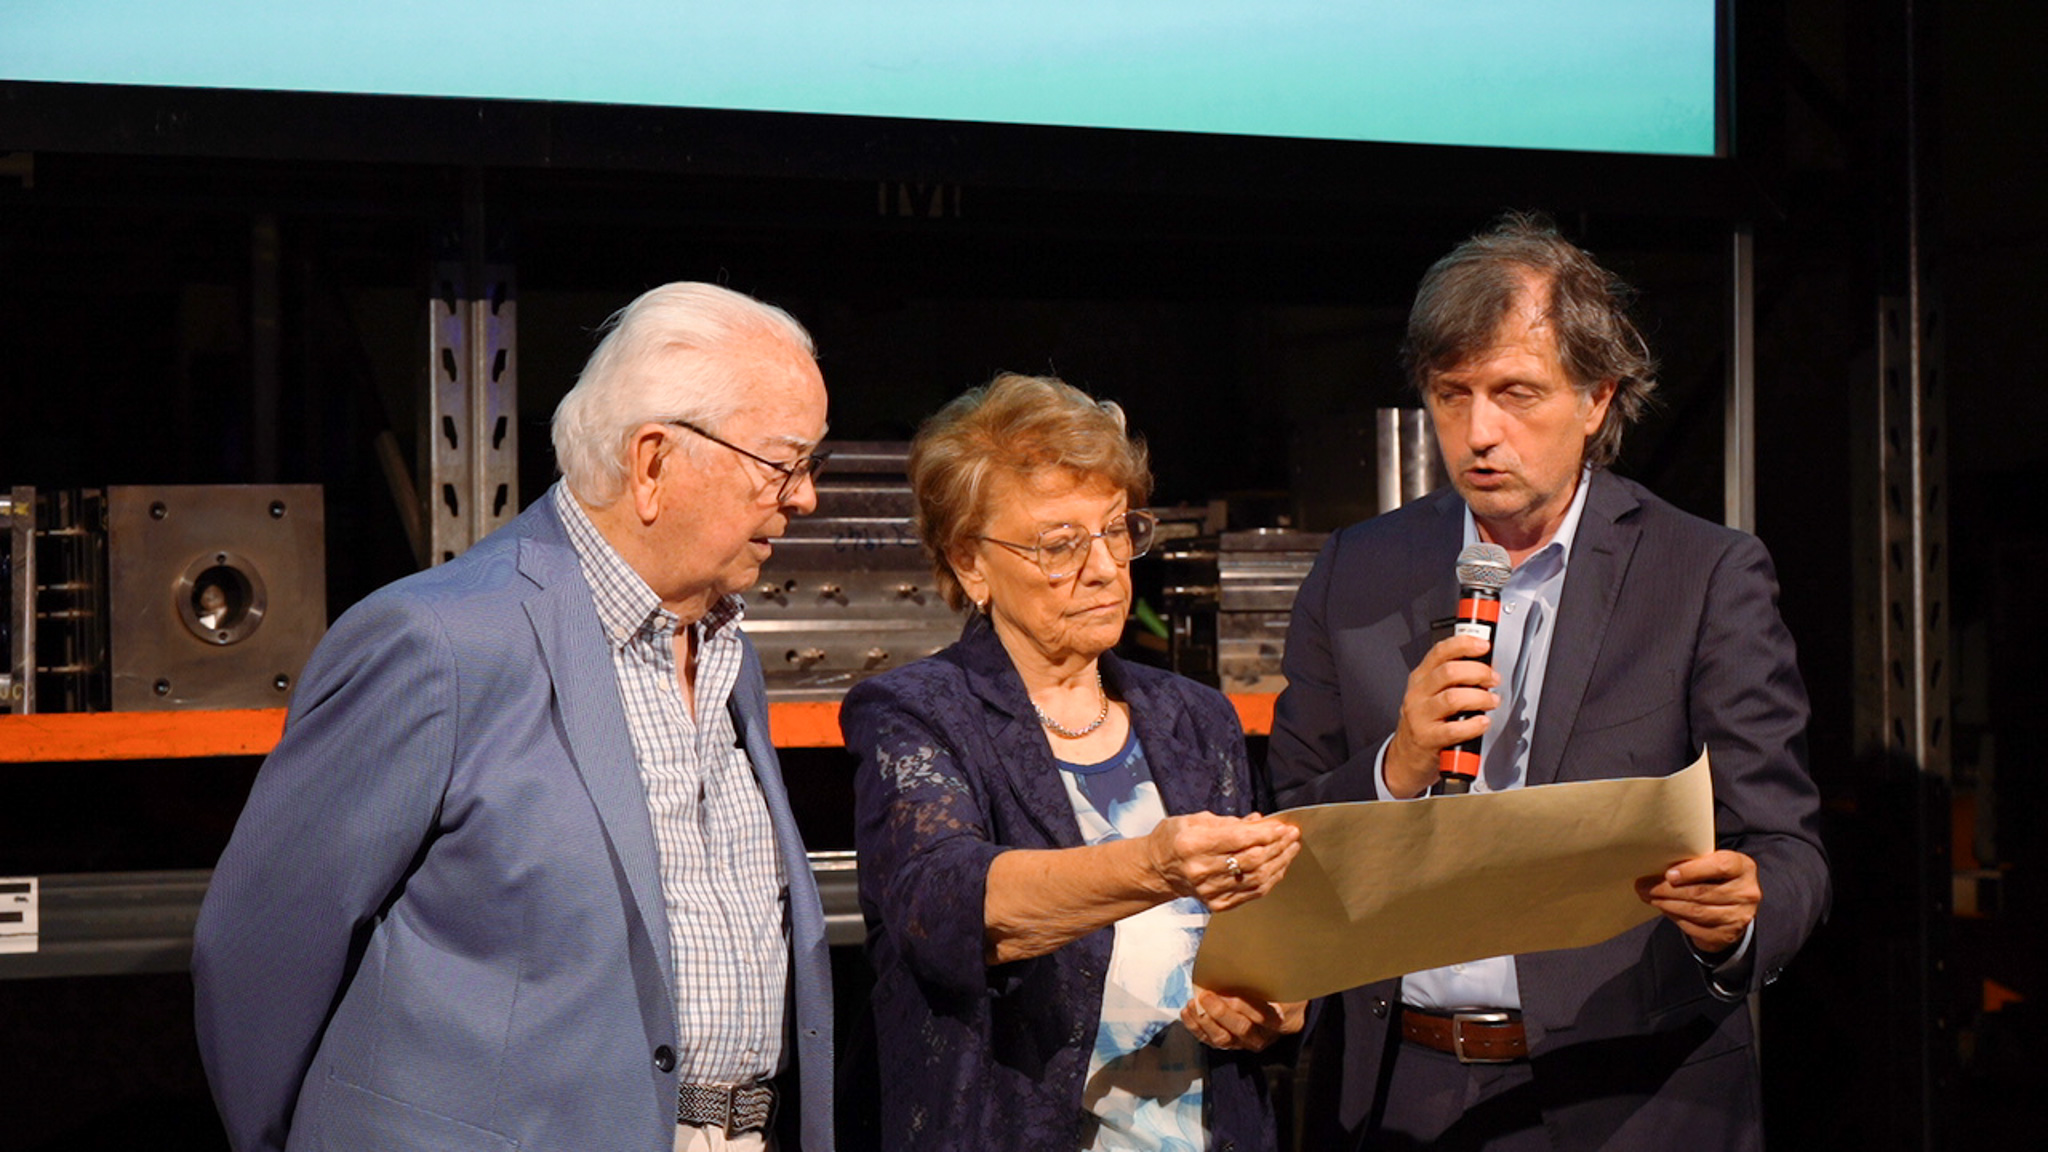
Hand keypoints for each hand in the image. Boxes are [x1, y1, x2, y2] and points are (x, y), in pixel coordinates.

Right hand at [1143, 812, 1301, 912]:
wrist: (1157, 871)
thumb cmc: (1173, 840)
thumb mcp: (1195, 820)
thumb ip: (1229, 822)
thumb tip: (1259, 822)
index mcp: (1191, 844)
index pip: (1238, 839)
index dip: (1265, 833)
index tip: (1282, 825)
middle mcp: (1200, 870)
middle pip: (1251, 860)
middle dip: (1277, 845)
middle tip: (1292, 834)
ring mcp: (1210, 890)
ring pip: (1256, 878)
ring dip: (1279, 862)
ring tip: (1291, 848)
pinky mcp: (1218, 903)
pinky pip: (1252, 892)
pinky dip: (1270, 878)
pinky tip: (1279, 866)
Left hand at [1181, 986, 1306, 1051]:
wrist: (1278, 1012)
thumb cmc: (1277, 991)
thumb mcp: (1281, 984)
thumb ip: (1268, 979)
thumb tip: (1242, 967)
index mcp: (1283, 1021)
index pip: (1266, 1017)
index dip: (1248, 1006)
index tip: (1233, 995)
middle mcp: (1263, 1037)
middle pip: (1242, 1029)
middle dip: (1221, 1012)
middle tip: (1206, 995)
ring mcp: (1244, 1043)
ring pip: (1223, 1038)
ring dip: (1205, 1020)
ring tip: (1193, 1003)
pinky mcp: (1228, 1044)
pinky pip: (1209, 1040)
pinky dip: (1195, 1027)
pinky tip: (1187, 1012)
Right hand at [1382, 634, 1499, 797]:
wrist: (1406, 756)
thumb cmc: (1425, 722)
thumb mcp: (1430, 694)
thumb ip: (1453, 679)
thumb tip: (1486, 665)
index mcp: (1420, 678)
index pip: (1440, 652)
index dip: (1463, 644)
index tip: (1483, 645)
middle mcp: (1418, 694)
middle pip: (1449, 672)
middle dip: (1478, 672)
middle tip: (1493, 679)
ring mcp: (1420, 716)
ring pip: (1453, 698)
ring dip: (1480, 697)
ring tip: (1491, 701)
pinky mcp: (1427, 738)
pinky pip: (1454, 729)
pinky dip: (1474, 725)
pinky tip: (1482, 722)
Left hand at [1635, 849, 1760, 954]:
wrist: (1733, 906)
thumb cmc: (1715, 877)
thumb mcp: (1711, 863)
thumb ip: (1692, 862)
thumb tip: (1656, 867)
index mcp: (1743, 867)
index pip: (1720, 866)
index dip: (1692, 870)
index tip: (1669, 874)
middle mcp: (1747, 892)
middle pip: (1701, 892)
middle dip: (1668, 890)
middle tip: (1645, 886)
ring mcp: (1739, 916)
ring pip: (1696, 911)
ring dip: (1667, 904)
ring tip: (1650, 897)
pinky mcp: (1727, 934)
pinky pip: (1695, 927)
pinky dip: (1675, 917)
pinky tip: (1664, 909)